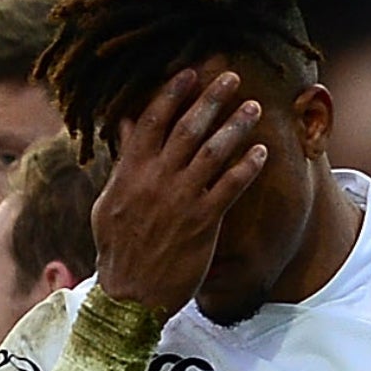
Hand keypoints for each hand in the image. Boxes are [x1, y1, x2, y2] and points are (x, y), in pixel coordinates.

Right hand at [90, 68, 266, 320]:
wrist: (129, 297)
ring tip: (253, 107)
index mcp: (130, 173)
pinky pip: (230, 187)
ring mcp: (181, 200)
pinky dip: (247, 167)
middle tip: (232, 77)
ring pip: (212, 153)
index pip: (152, 122)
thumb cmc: (117, 250)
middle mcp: (156, 181)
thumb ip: (122, 164)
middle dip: (210, 99)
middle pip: (187, 129)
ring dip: (235, 126)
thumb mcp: (108, 203)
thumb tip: (127, 126)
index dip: (172, 94)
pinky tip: (261, 151)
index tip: (189, 73)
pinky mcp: (203, 222)